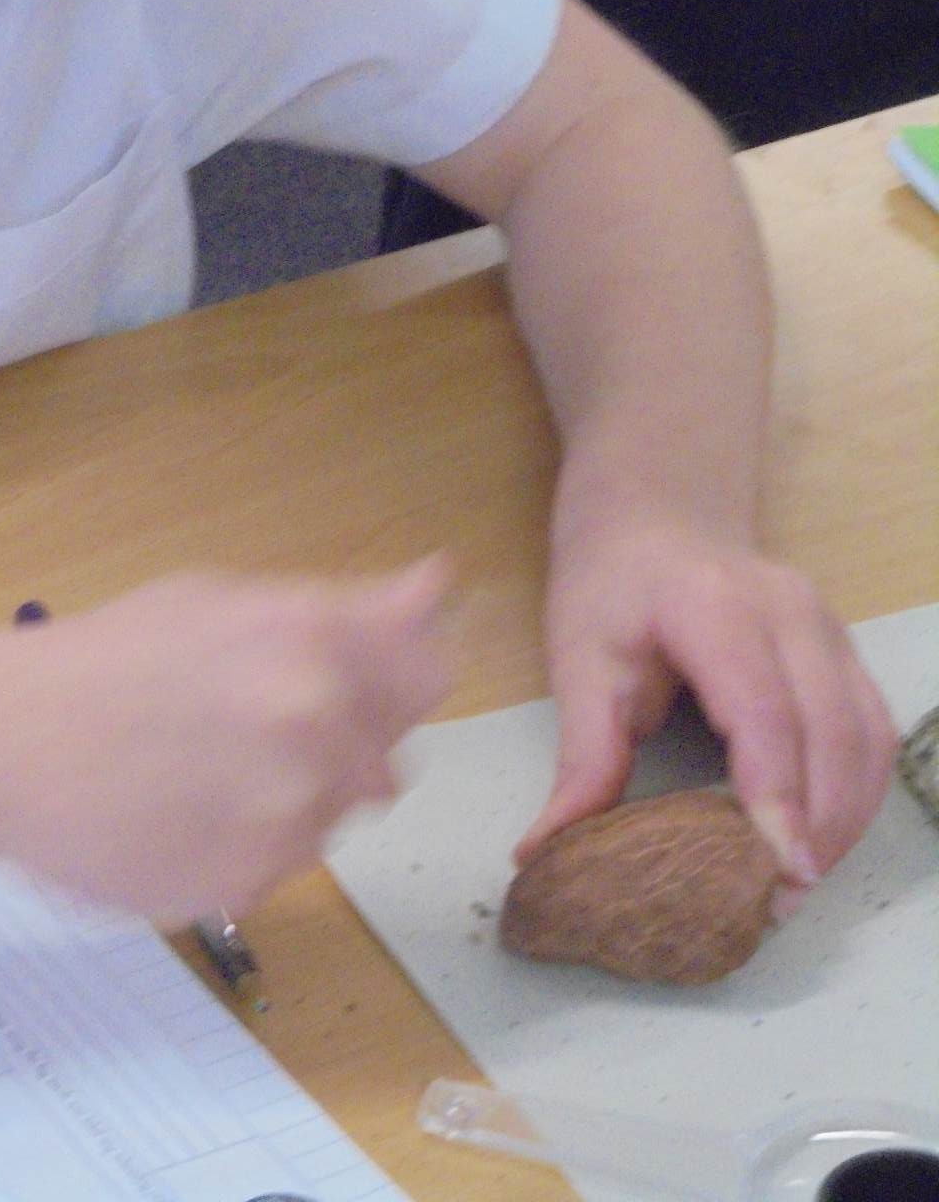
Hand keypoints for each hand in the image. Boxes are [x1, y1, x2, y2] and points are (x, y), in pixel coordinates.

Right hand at [0, 556, 455, 924]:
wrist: (4, 742)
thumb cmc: (106, 655)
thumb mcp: (223, 599)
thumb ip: (345, 607)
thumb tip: (441, 586)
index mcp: (314, 640)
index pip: (428, 672)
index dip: (402, 678)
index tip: (372, 680)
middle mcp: (317, 725)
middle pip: (385, 756)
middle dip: (341, 747)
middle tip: (252, 733)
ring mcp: (286, 812)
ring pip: (333, 817)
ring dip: (294, 800)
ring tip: (202, 774)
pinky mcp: (250, 883)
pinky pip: (281, 867)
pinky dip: (246, 847)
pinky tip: (182, 815)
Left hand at [514, 523, 897, 904]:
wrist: (658, 510)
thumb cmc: (611, 581)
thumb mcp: (578, 659)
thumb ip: (581, 758)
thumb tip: (543, 851)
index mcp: (714, 605)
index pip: (764, 711)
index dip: (777, 794)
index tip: (778, 870)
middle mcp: (790, 611)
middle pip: (831, 733)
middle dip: (816, 828)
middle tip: (775, 904)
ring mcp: (829, 627)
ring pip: (866, 738)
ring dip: (844, 820)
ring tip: (794, 884)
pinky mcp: (845, 650)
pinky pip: (872, 731)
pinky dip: (856, 794)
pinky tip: (818, 837)